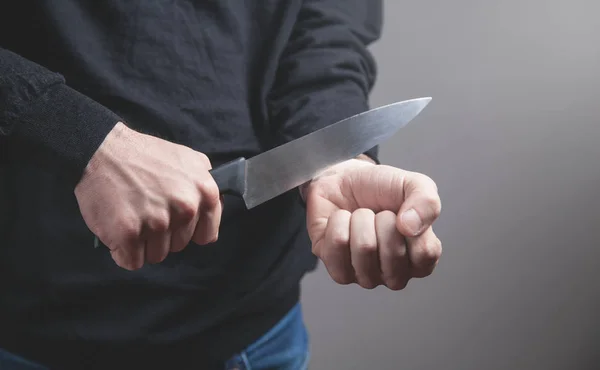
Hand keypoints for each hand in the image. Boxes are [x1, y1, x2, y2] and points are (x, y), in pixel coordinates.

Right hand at [74, 122, 221, 270]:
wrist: (100, 150)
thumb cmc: (142, 155)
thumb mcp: (187, 159)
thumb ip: (204, 183)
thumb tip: (214, 206)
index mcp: (205, 192)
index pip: (207, 235)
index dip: (188, 231)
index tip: (174, 222)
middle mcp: (186, 209)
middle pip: (179, 246)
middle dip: (163, 235)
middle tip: (146, 211)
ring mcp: (157, 222)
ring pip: (156, 255)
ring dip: (142, 244)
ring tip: (132, 215)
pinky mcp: (128, 233)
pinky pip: (131, 261)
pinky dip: (122, 251)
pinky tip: (118, 228)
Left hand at [304, 158, 441, 289]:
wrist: (344, 181)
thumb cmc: (382, 190)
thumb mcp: (414, 185)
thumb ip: (427, 202)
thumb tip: (409, 228)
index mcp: (420, 261)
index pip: (425, 253)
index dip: (411, 225)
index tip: (402, 214)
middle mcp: (395, 276)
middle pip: (392, 252)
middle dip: (383, 219)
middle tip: (378, 214)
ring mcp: (366, 277)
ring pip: (364, 247)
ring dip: (359, 219)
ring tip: (359, 217)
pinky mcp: (338, 271)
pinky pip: (337, 244)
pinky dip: (338, 221)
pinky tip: (341, 224)